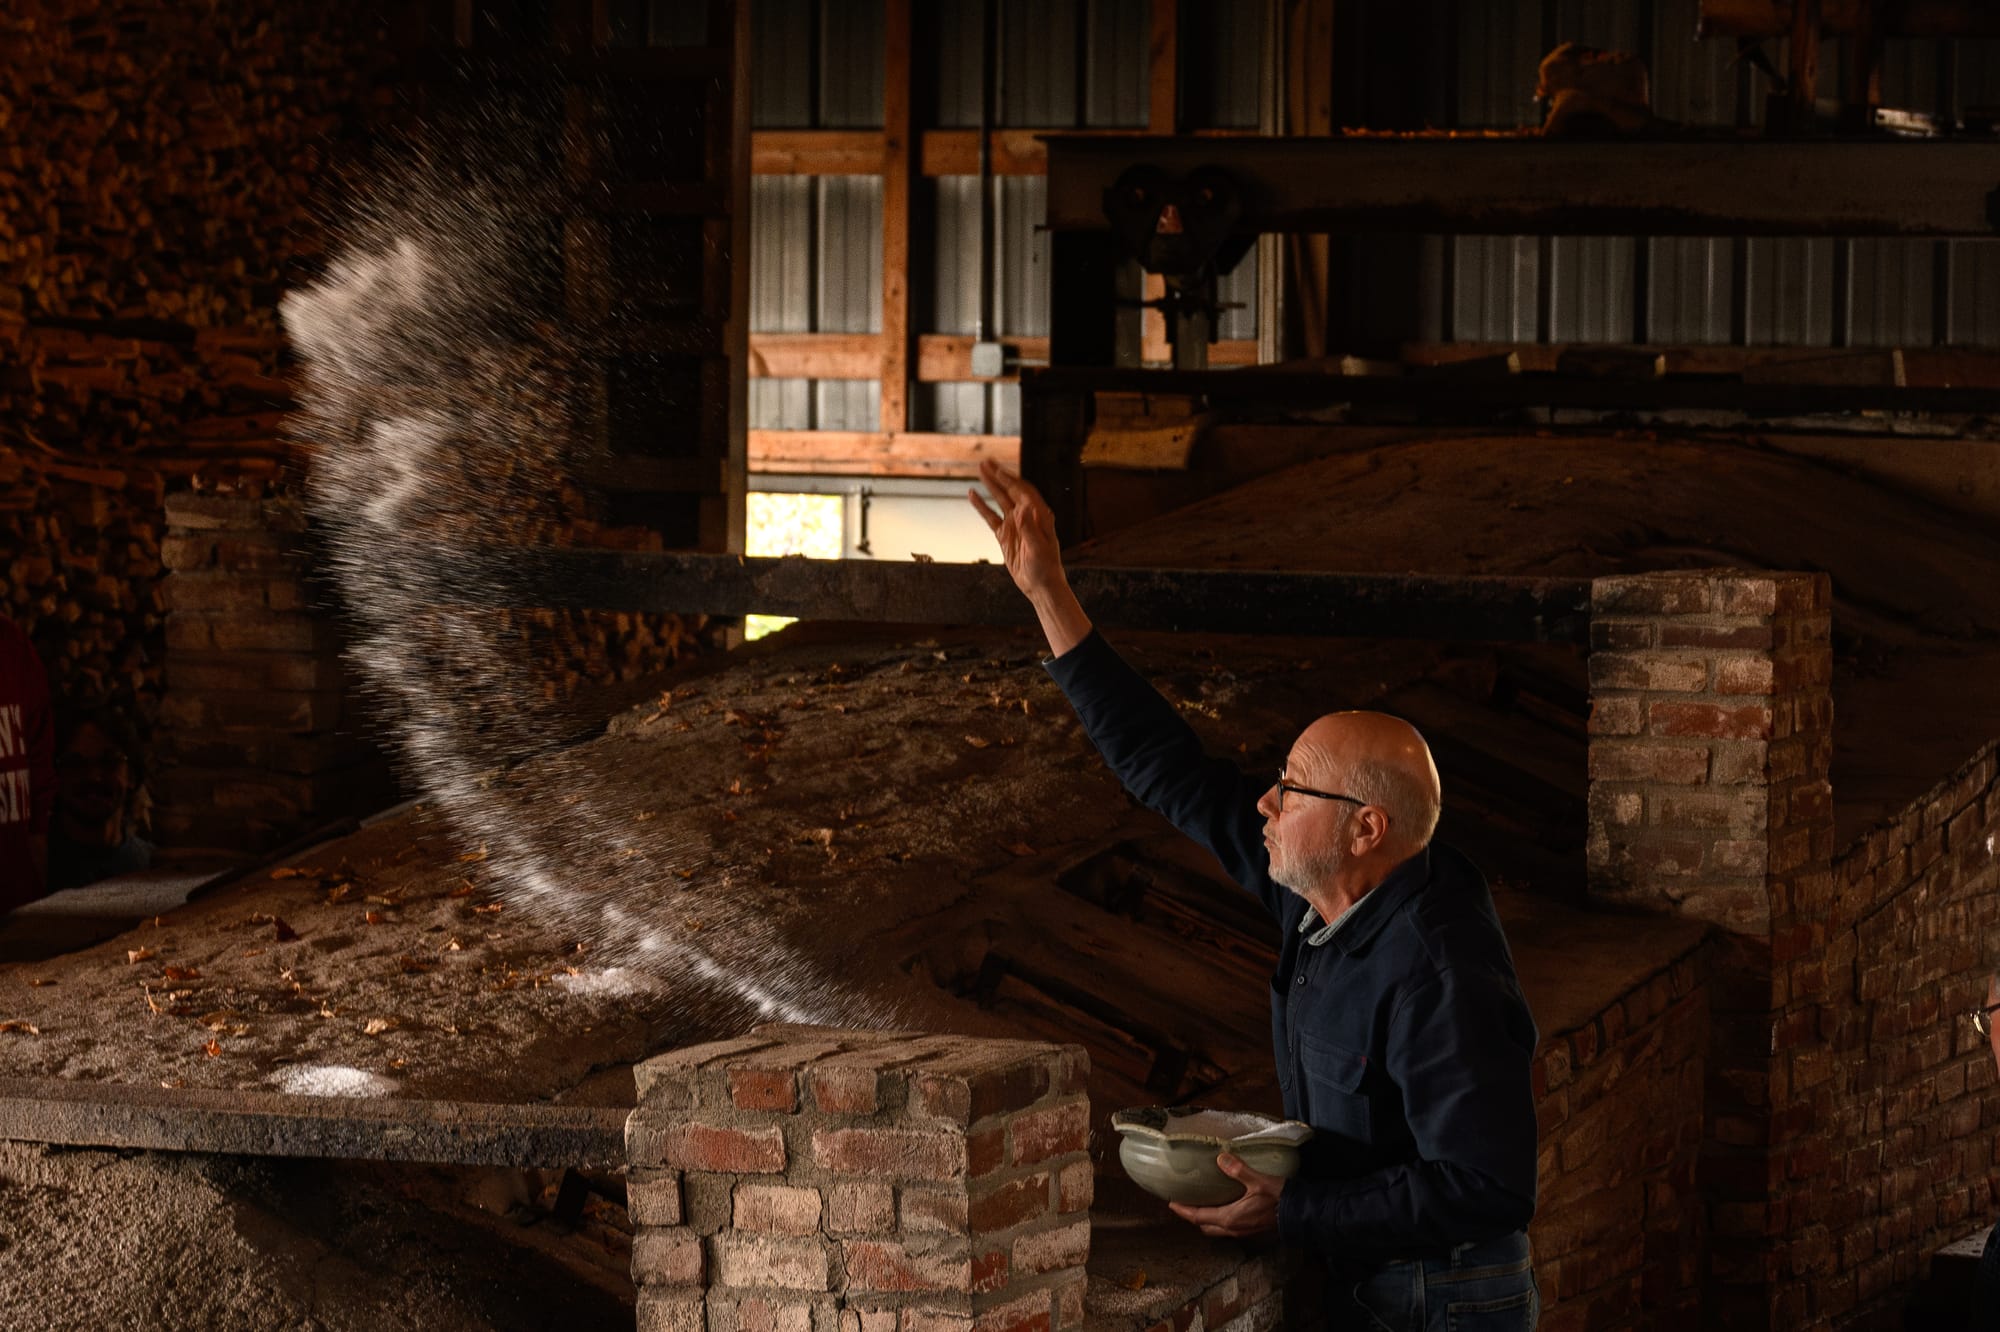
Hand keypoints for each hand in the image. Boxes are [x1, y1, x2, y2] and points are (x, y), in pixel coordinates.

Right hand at [967, 459, 1065, 601]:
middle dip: (999, 475)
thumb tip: (1022, 508)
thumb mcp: (1038, 549)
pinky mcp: (1005, 535)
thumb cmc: (1045, 568)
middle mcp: (1028, 516)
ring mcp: (1015, 524)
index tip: (998, 470)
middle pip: (1011, 490)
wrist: (1040, 585)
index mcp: (1040, 515)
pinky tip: (972, 494)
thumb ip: (1029, 528)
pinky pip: (990, 517)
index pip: (1024, 491)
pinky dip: (981, 506)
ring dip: (990, 485)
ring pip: (1000, 500)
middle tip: (985, 462)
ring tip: (980, 470)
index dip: (1011, 479)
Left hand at [1168, 1153, 1282, 1238]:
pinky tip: (1221, 1208)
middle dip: (1191, 1217)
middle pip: (1204, 1226)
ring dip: (1204, 1220)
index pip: (1198, 1217)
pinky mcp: (1250, 1229)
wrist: (1300, 1214)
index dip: (1183, 1210)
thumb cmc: (1280, 1197)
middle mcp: (1233, 1229)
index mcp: (1230, 1218)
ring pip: (1216, 1230)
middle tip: (1183, 1203)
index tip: (1171, 1203)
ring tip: (1199, 1205)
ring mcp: (1242, 1232)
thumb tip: (1220, 1158)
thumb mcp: (1259, 1180)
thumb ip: (1239, 1169)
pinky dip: (1217, 1220)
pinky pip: (1226, 1229)